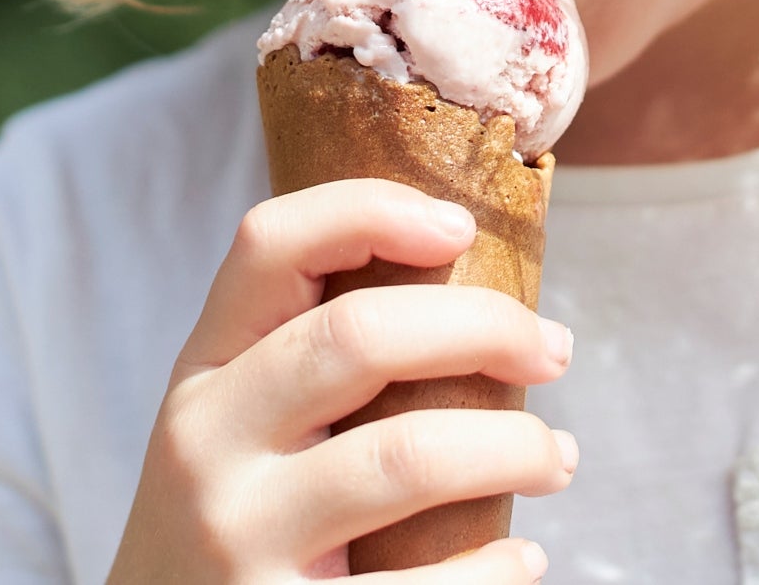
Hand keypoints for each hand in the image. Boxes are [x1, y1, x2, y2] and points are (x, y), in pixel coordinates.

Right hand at [107, 179, 576, 581]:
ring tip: (557, 460)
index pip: (270, 245)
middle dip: (485, 326)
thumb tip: (476, 294)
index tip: (461, 226)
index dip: (371, 210)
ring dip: (516, 447)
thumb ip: (308, 364)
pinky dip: (494, 568)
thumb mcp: (235, 433)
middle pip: (359, 335)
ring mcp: (237, 540)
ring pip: (407, 456)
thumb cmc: (240, 528)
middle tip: (554, 350)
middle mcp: (204, 448)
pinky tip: (522, 559)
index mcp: (202, 377)